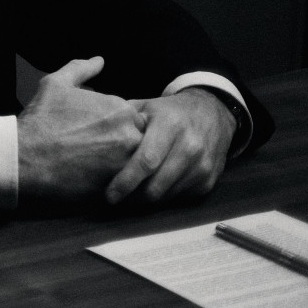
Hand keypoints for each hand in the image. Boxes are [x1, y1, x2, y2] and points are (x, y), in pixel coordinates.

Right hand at [18, 56, 145, 205]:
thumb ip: (81, 69)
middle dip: (124, 145)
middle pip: (140, 141)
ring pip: (136, 164)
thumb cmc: (41, 120)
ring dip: (123, 164)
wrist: (26, 157)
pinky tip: (99, 180)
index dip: (117, 126)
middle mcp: (130, 133)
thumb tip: (99, 60)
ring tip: (99, 167)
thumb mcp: (56, 84)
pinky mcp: (120, 185)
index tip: (100, 132)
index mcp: (121, 108)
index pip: (134, 118)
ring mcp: (127, 161)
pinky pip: (130, 185)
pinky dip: (119, 183)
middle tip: (100, 150)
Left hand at [103, 89, 235, 205]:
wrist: (213, 114)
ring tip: (127, 197)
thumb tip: (93, 136)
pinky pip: (179, 197)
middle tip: (114, 199)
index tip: (109, 194)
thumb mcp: (146, 107)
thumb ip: (122, 121)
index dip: (126, 181)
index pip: (146, 161)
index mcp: (171, 125)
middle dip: (132, 197)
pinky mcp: (208, 181)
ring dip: (146, 200)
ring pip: (167, 195)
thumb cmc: (170, 112)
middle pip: (156, 185)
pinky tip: (149, 190)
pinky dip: (162, 197)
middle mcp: (190, 147)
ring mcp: (202, 166)